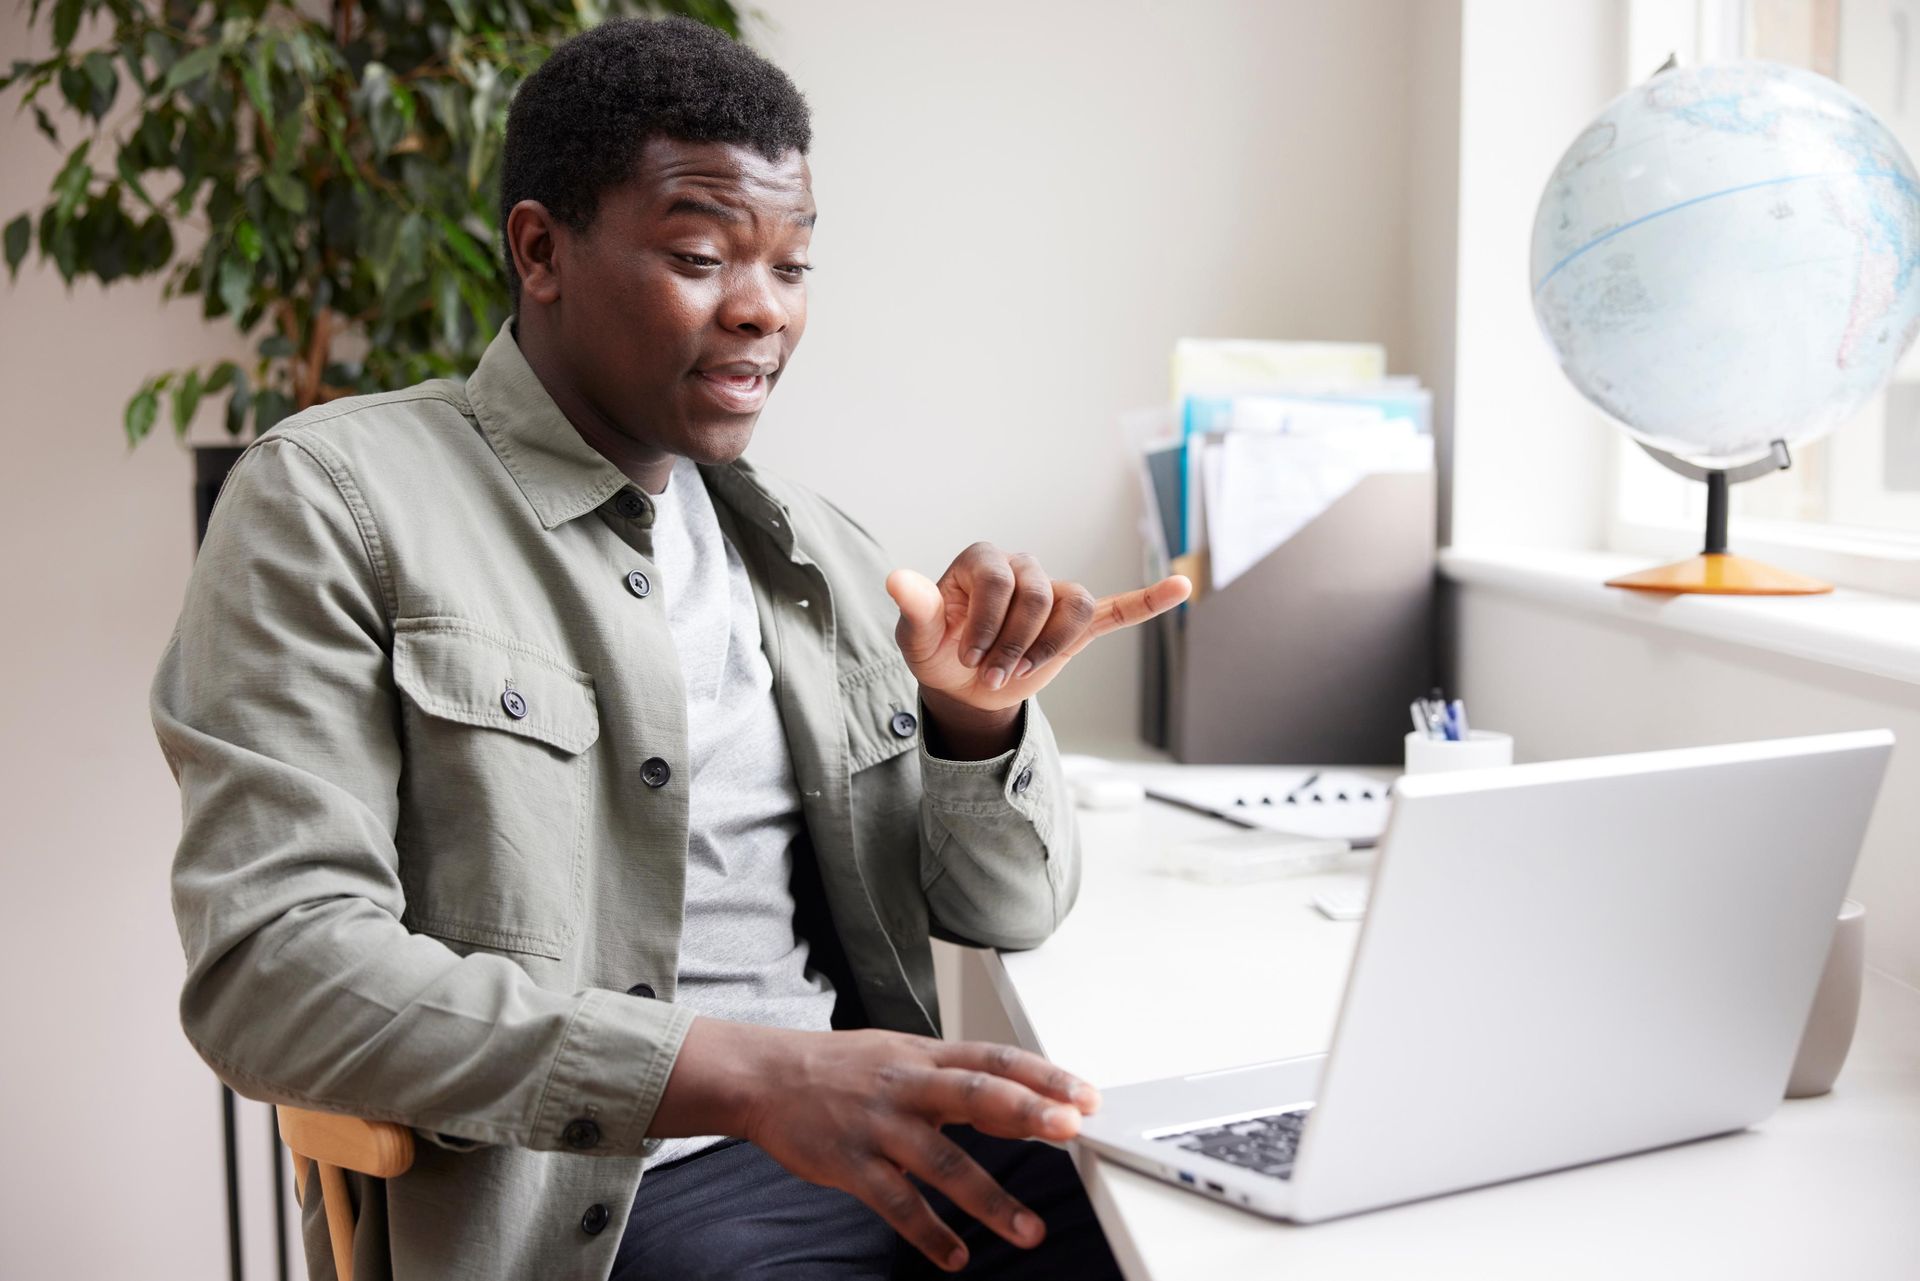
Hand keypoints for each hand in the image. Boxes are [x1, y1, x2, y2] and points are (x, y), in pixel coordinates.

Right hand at [653, 1018, 1100, 1271]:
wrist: (765, 1077)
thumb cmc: (841, 1070)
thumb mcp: (902, 1057)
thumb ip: (957, 1079)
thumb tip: (1023, 1104)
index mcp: (925, 1056)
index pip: (993, 1059)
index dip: (1042, 1075)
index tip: (1085, 1095)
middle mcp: (907, 1085)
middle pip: (975, 1094)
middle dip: (1026, 1112)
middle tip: (1071, 1130)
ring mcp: (879, 1124)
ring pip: (941, 1161)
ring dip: (989, 1199)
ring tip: (1029, 1231)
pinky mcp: (850, 1163)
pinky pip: (895, 1203)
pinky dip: (928, 1232)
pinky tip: (955, 1257)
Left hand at [887, 543, 1190, 714]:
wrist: (963, 686)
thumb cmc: (938, 652)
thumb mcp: (917, 638)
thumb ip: (915, 609)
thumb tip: (897, 579)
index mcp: (982, 560)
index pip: (999, 578)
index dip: (985, 623)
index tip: (968, 659)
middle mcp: (1021, 566)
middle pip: (1038, 594)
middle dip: (1014, 643)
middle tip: (991, 675)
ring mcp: (1052, 595)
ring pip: (1074, 605)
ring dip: (1049, 645)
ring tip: (1023, 671)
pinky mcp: (1076, 624)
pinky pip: (1117, 608)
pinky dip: (1149, 600)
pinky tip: (1180, 587)